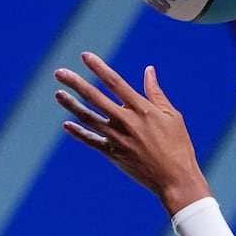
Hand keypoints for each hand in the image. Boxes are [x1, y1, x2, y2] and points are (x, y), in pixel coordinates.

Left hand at [54, 52, 210, 215]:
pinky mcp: (113, 154)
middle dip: (76, 83)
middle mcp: (126, 121)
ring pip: (88, 118)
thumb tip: (148, 70)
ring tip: (58, 93)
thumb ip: (155, 93)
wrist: (175, 179)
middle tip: (59, 72)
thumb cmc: (178, 145)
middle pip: (95, 97)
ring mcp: (117, 138)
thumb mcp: (172, 115)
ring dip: (71, 105)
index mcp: (142, 109)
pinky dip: (78, 133)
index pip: (115, 82)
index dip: (99, 68)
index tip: (85, 56)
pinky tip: (67, 124)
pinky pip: (91, 141)